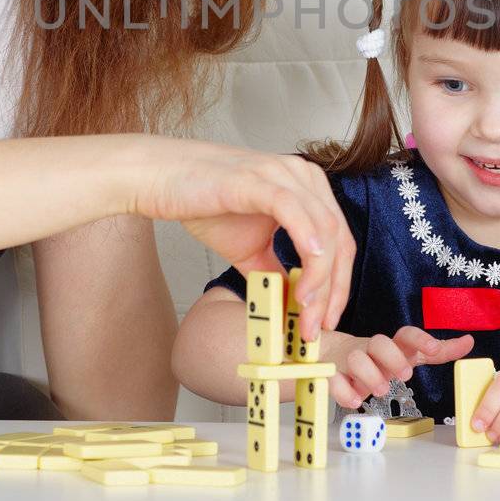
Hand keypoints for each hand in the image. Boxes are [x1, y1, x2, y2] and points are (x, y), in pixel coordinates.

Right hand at [122, 136, 354, 342]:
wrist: (160, 178)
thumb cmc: (202, 204)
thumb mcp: (249, 249)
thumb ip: (274, 273)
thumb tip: (293, 310)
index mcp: (307, 189)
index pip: (339, 241)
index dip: (339, 284)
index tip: (328, 318)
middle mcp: (302, 176)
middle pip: (338, 238)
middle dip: (332, 289)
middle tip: (318, 326)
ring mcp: (280, 174)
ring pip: (321, 228)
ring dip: (319, 277)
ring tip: (305, 310)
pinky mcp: (256, 178)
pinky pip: (292, 209)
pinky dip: (306, 239)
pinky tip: (309, 266)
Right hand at [325, 327, 474, 410]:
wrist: (332, 354)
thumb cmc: (379, 358)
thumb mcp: (408, 354)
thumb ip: (438, 351)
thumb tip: (469, 342)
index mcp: (393, 345)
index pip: (407, 334)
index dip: (421, 339)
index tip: (435, 349)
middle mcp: (371, 349)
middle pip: (380, 342)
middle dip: (393, 357)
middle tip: (405, 375)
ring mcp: (349, 359)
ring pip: (356, 358)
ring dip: (370, 375)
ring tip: (381, 391)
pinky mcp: (332, 373)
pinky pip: (334, 378)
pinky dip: (344, 391)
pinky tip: (355, 401)